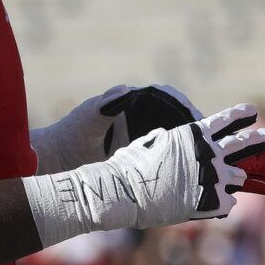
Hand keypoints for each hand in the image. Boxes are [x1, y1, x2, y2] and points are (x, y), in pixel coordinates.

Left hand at [31, 84, 202, 172]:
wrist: (56, 161)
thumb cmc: (71, 134)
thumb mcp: (88, 117)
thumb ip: (105, 104)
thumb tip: (124, 90)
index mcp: (131, 102)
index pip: (165, 98)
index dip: (183, 106)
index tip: (195, 119)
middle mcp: (139, 117)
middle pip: (176, 118)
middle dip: (194, 130)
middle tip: (208, 144)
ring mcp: (141, 136)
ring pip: (174, 138)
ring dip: (189, 148)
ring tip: (203, 160)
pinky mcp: (140, 155)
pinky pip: (165, 156)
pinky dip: (177, 163)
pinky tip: (186, 174)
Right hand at [119, 104, 264, 227]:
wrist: (126, 192)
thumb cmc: (131, 167)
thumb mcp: (153, 143)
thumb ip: (174, 141)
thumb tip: (173, 139)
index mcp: (195, 135)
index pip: (225, 121)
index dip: (240, 115)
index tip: (252, 112)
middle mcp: (210, 152)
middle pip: (247, 144)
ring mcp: (214, 177)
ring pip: (238, 177)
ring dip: (230, 179)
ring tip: (219, 183)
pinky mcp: (213, 200)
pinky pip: (228, 202)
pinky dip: (219, 203)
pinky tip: (205, 204)